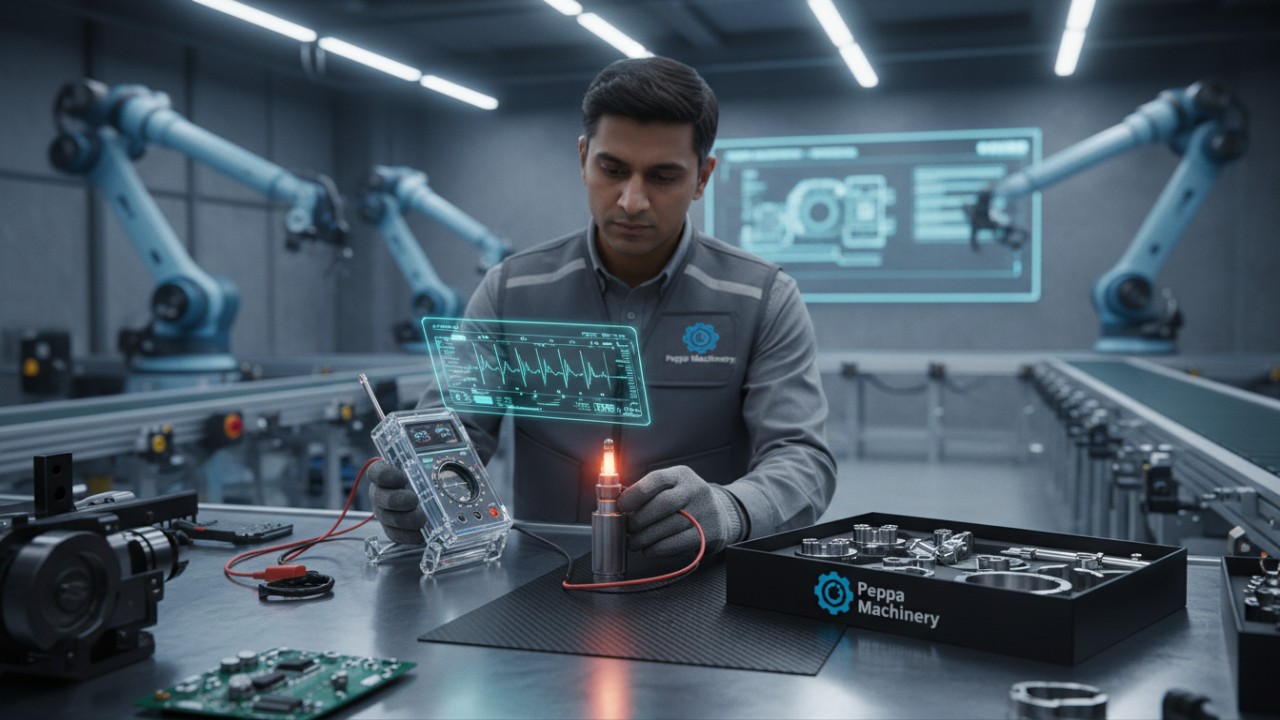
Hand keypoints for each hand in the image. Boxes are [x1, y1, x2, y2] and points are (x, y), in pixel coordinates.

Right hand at [366, 460, 425, 544]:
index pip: (376, 471)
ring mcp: (384, 512)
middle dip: (396, 500)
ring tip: (421, 519)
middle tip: (413, 500)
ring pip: (386, 518)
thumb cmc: (426, 473)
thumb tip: (450, 456)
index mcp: (383, 473)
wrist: (428, 491)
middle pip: (379, 497)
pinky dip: (408, 536)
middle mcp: (380, 493)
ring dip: (404, 520)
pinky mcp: (392, 529)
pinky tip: (421, 535)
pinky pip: (396, 534)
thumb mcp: (427, 463)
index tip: (400, 477)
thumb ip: (430, 461)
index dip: (385, 475)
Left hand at [617, 465, 744, 556]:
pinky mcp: (709, 533)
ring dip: (646, 538)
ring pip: (670, 527)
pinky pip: (679, 543)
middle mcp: (695, 490)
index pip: (657, 479)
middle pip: (663, 504)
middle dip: (640, 519)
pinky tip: (649, 549)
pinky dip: (659, 549)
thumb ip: (647, 492)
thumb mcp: (671, 486)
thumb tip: (616, 503)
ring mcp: (705, 511)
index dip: (636, 493)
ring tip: (634, 542)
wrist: (720, 513)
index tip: (621, 506)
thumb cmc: (684, 500)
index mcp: (681, 475)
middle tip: (627, 529)